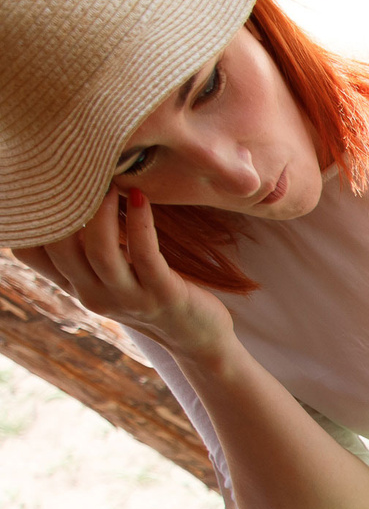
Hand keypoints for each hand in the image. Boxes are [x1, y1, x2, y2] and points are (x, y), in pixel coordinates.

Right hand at [13, 193, 233, 362]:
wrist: (197, 338)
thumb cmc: (151, 294)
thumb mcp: (108, 274)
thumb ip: (83, 248)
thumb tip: (62, 198)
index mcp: (76, 286)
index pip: (30, 253)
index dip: (31, 220)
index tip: (42, 184)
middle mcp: (94, 295)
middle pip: (60, 248)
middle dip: (65, 207)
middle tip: (78, 170)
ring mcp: (129, 298)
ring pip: (99, 251)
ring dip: (102, 211)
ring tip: (110, 180)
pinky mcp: (163, 296)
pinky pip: (145, 255)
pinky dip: (139, 223)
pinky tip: (140, 197)